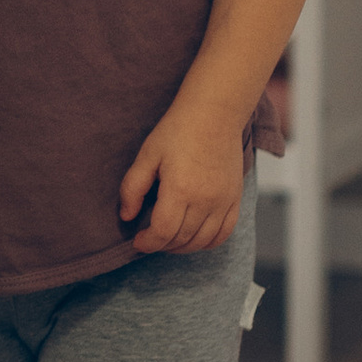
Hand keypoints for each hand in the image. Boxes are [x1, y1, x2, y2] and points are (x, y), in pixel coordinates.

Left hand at [118, 101, 245, 253]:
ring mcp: (224, 201)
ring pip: (202, 241)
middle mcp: (205, 200)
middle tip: (149, 239)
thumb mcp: (146, 155)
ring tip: (168, 241)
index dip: (147, 243)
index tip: (137, 241)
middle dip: (161, 245)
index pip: (163, 232)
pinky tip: (193, 239)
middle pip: (181, 239)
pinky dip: (207, 242)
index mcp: (180, 189)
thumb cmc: (177, 131)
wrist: (214, 114)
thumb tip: (126, 217)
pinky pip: (224, 233)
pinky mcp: (235, 198)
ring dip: (182, 247)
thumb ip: (132, 188)